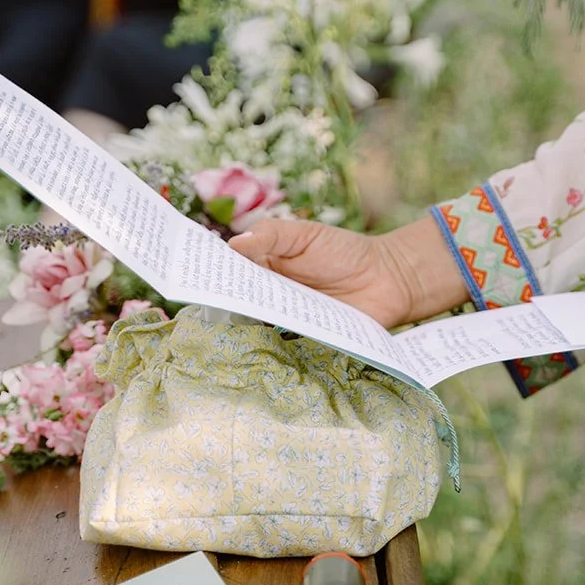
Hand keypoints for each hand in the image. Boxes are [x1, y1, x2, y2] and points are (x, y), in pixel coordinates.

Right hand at [229, 217, 466, 327]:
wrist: (389, 278)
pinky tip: (262, 347)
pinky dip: (273, 348)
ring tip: (227, 329)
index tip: (195, 278)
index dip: (214, 276)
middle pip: (240, 303)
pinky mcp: (308, 341)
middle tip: (207, 306)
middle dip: (225, 304)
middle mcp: (271, 296)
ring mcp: (288, 321)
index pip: (232, 273)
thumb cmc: (345, 251)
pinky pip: (285, 347)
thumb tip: (235, 244)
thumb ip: (272, 236)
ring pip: (258, 327)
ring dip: (245, 328)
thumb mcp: (306, 235)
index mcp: (264, 267)